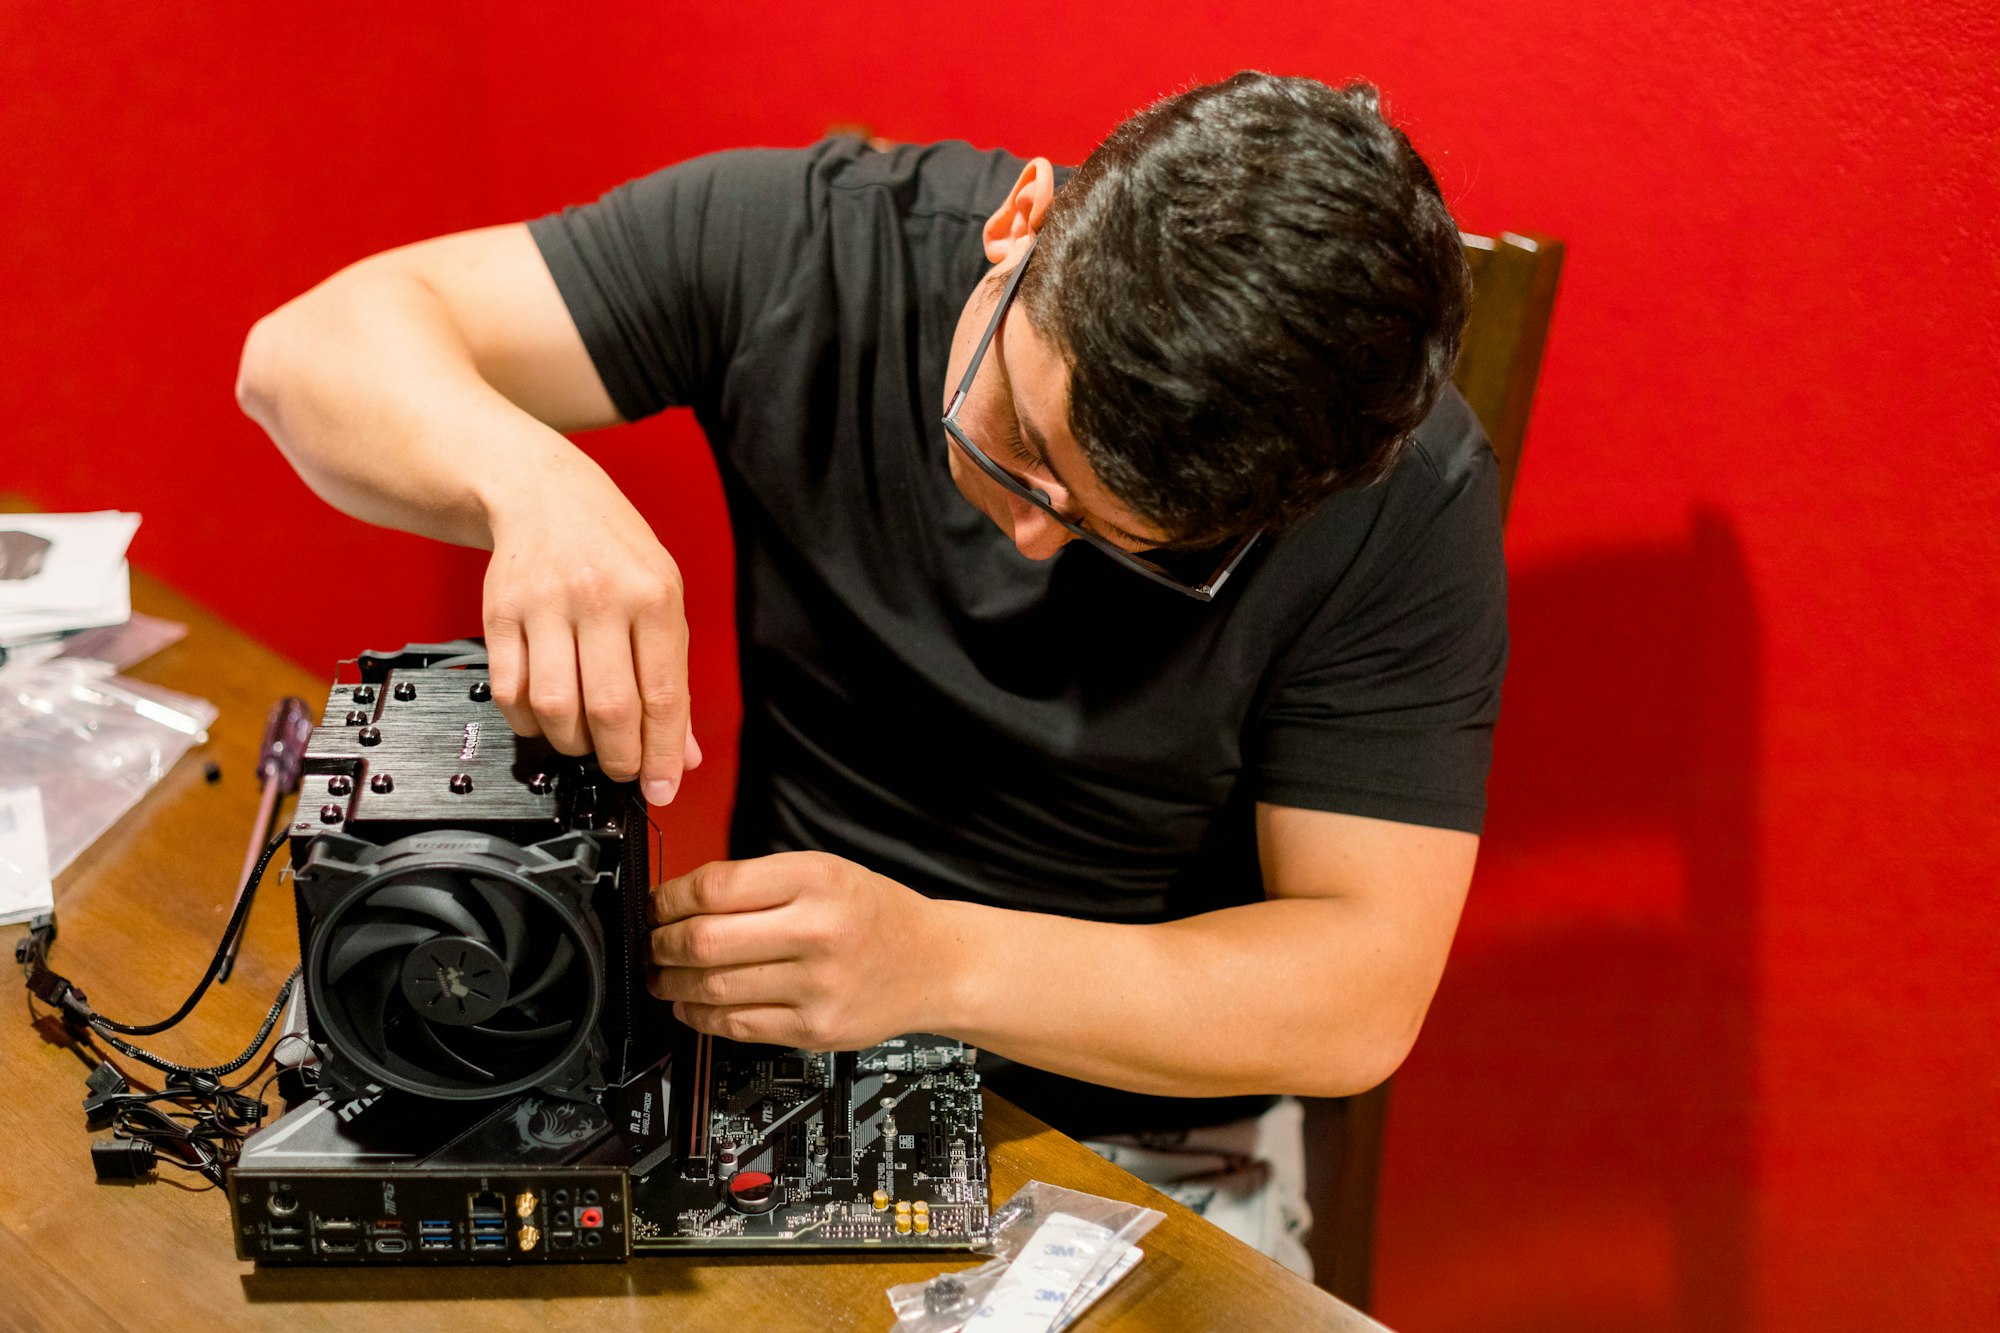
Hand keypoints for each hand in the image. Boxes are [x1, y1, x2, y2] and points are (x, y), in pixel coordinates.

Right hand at [482, 458, 700, 802]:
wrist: (544, 494)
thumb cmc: (613, 550)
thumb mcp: (663, 597)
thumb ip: (674, 677)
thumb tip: (685, 752)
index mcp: (654, 596)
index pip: (663, 695)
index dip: (663, 754)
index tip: (662, 788)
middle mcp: (601, 598)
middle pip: (610, 708)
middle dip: (619, 759)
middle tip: (621, 770)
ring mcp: (547, 604)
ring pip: (557, 706)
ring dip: (572, 744)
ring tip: (584, 743)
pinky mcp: (500, 612)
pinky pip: (511, 690)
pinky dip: (528, 722)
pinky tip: (544, 720)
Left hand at [647, 853, 956, 1049]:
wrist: (934, 963)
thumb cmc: (875, 914)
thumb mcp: (826, 872)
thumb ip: (760, 883)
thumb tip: (681, 901)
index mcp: (816, 879)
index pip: (715, 887)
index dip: (668, 899)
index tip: (656, 906)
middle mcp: (818, 931)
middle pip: (705, 940)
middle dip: (661, 944)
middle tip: (652, 943)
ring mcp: (817, 985)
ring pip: (713, 987)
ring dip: (672, 983)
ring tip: (663, 976)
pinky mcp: (815, 1029)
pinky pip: (738, 1026)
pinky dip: (702, 1016)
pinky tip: (693, 1005)